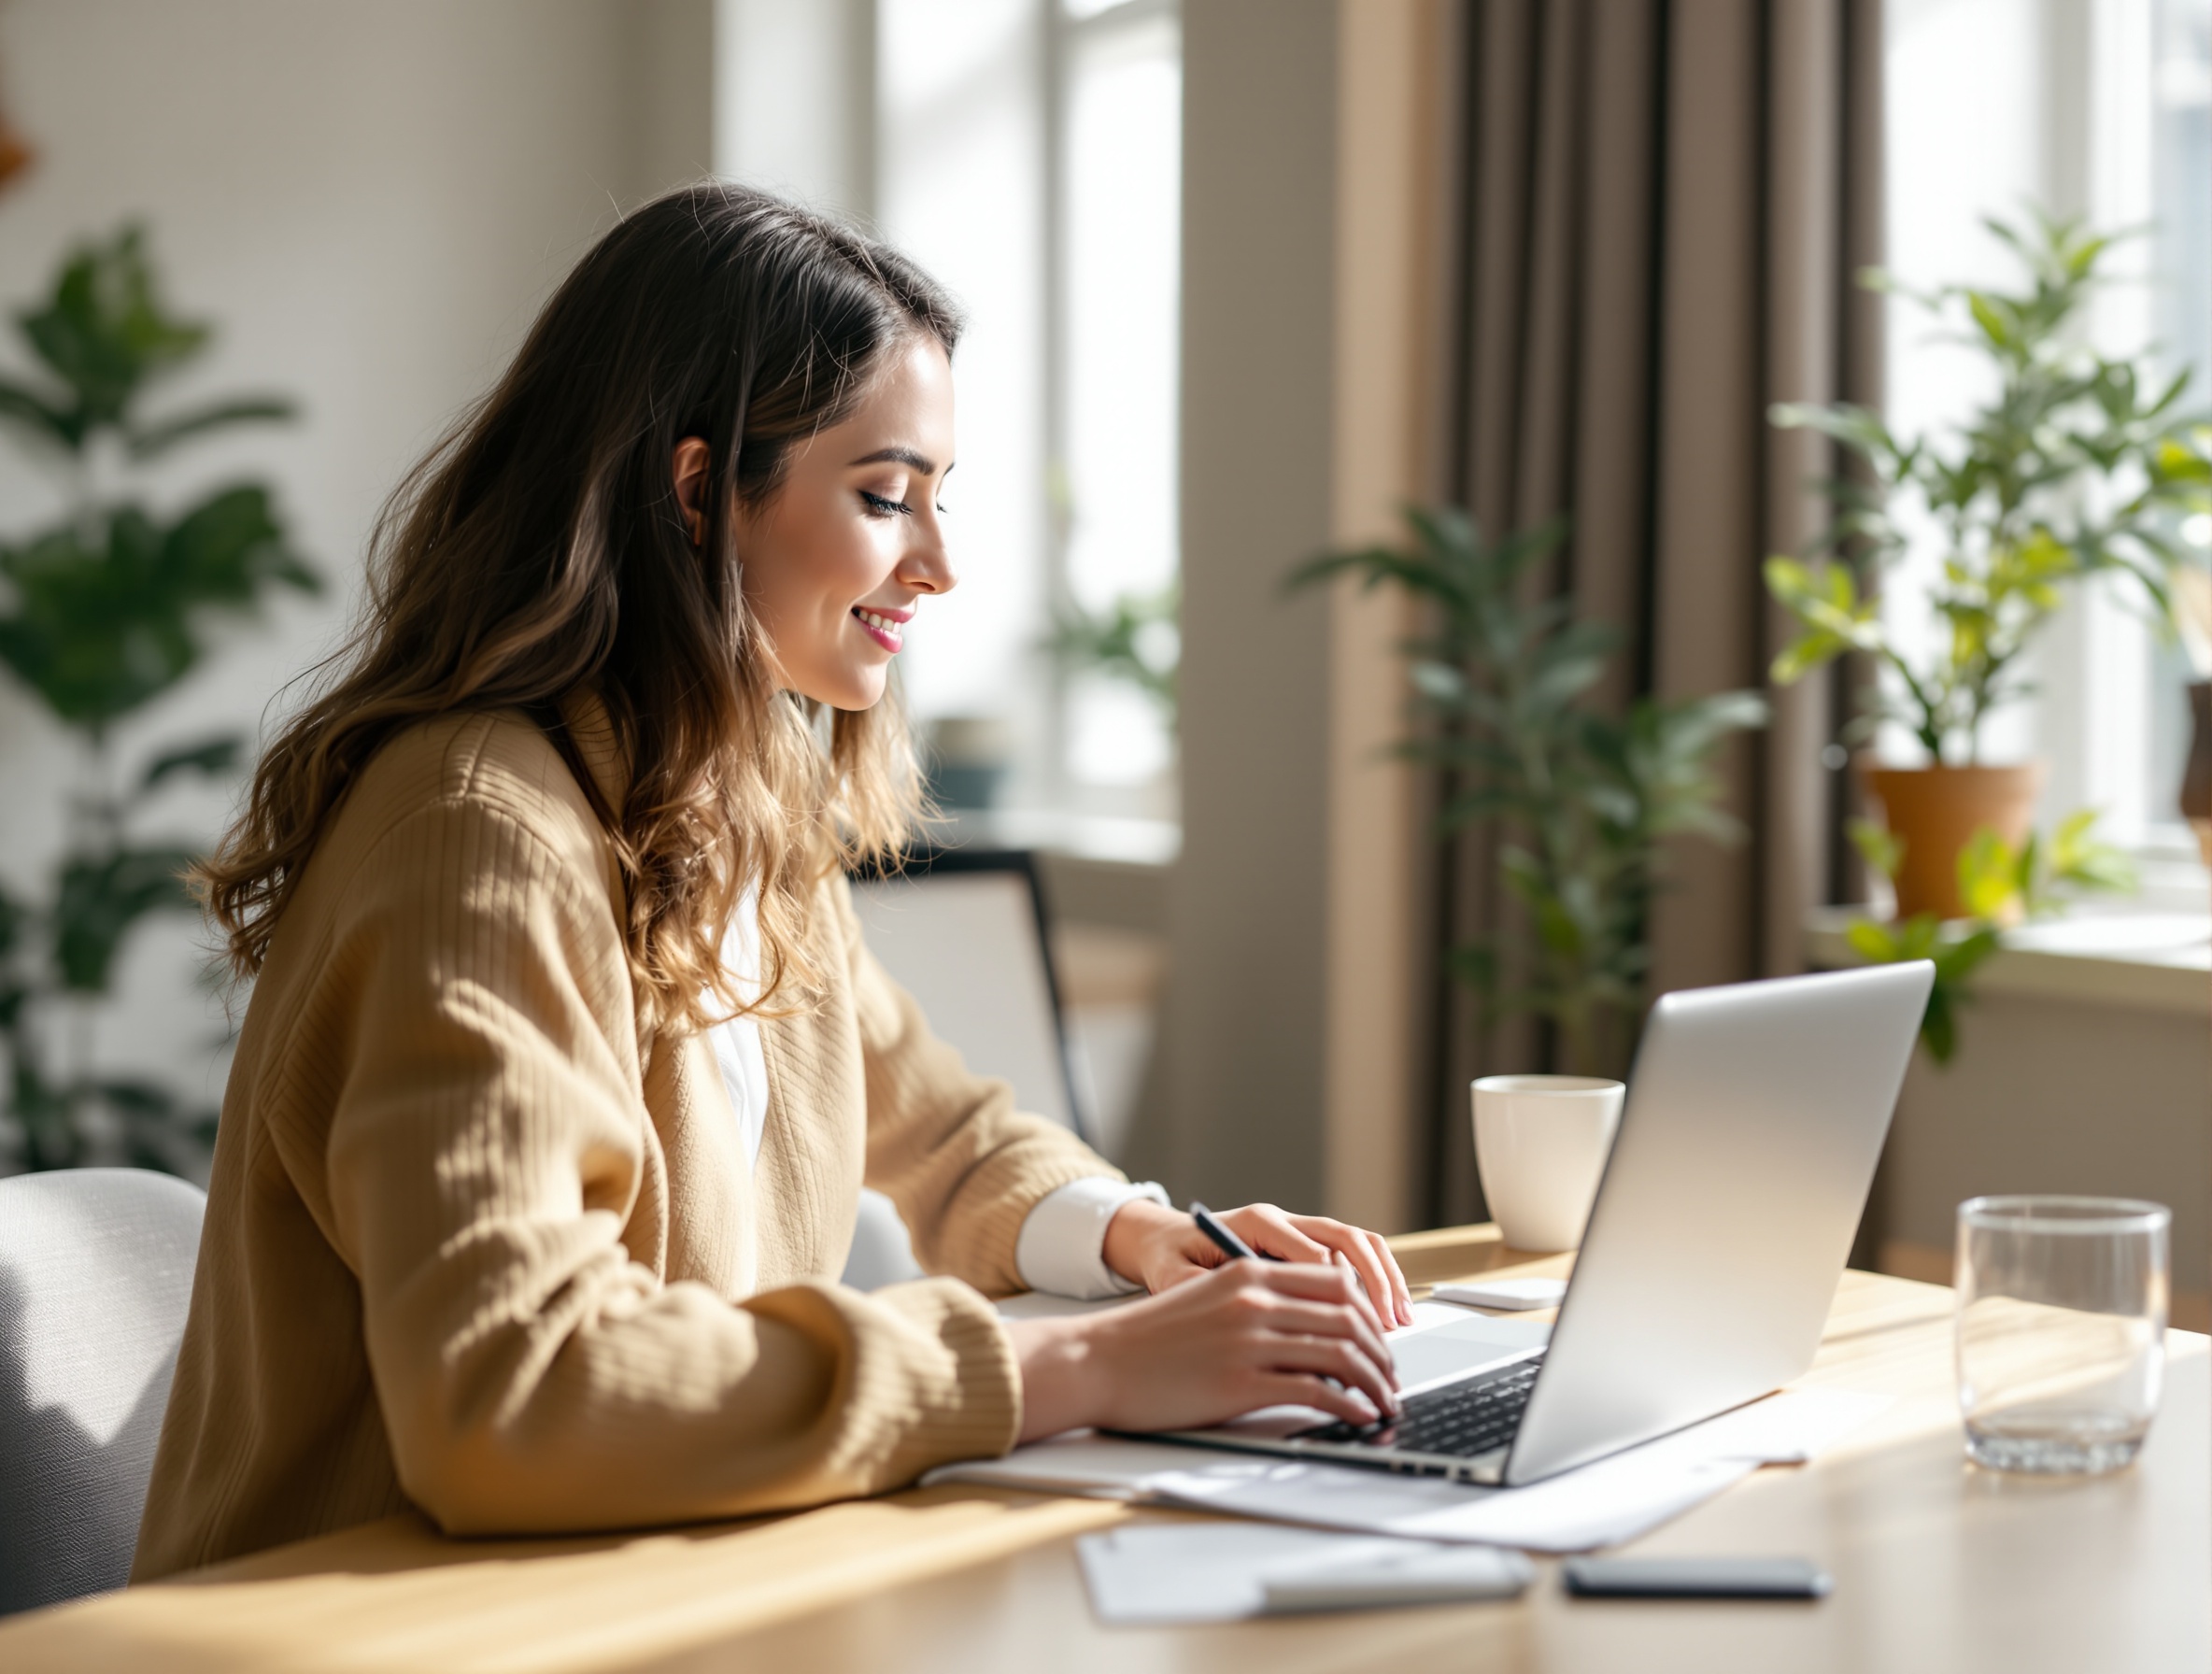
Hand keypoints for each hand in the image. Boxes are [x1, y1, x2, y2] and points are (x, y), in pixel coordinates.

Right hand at [1008, 1259, 1400, 1441]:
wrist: (1098, 1361)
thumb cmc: (1149, 1340)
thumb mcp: (1209, 1298)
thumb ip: (1260, 1302)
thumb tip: (1315, 1330)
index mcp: (1248, 1272)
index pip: (1336, 1282)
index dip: (1370, 1312)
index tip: (1379, 1339)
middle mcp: (1255, 1299)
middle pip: (1349, 1317)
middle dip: (1381, 1351)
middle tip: (1389, 1376)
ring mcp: (1250, 1340)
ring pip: (1342, 1353)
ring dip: (1374, 1382)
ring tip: (1382, 1402)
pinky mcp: (1242, 1383)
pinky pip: (1317, 1392)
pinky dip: (1349, 1405)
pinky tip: (1357, 1416)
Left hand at [1101, 1199, 1413, 1327]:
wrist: (1166, 1240)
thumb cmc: (1170, 1259)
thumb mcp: (1174, 1277)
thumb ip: (1200, 1291)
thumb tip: (1231, 1312)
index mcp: (1255, 1223)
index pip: (1311, 1253)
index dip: (1338, 1292)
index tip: (1354, 1328)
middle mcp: (1283, 1220)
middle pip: (1346, 1238)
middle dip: (1375, 1279)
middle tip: (1392, 1322)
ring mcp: (1297, 1230)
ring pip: (1358, 1241)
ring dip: (1385, 1277)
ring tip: (1402, 1318)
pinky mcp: (1305, 1244)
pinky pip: (1352, 1253)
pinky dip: (1376, 1278)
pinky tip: (1387, 1313)